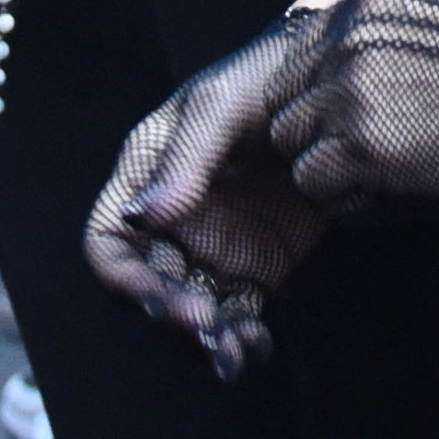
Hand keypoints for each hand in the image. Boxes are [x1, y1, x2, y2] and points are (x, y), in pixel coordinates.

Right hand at [85, 8, 333, 376]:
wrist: (329, 91)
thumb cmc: (261, 81)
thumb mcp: (218, 105)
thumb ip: (184, 159)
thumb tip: (142, 219)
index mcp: (145, 179)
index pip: (109, 242)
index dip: (121, 277)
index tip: (151, 298)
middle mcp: (171, 222)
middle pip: (150, 288)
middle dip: (169, 315)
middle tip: (203, 325)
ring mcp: (213, 248)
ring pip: (192, 311)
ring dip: (204, 340)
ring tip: (230, 357)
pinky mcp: (256, 267)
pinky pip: (238, 314)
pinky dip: (242, 337)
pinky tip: (257, 346)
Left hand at [265, 0, 438, 208]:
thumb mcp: (434, 15)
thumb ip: (379, 29)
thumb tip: (336, 60)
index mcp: (362, 3)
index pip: (296, 52)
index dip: (314, 91)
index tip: (342, 115)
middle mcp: (344, 38)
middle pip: (282, 95)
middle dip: (310, 125)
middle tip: (355, 147)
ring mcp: (346, 90)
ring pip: (289, 139)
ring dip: (322, 160)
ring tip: (373, 167)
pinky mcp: (357, 144)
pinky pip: (312, 181)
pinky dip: (340, 194)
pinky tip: (381, 188)